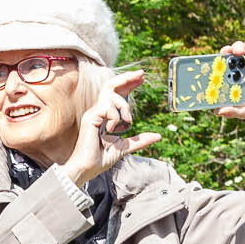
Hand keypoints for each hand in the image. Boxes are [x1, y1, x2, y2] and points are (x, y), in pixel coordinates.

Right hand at [64, 69, 161, 185]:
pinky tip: (112, 130)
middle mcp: (97, 111)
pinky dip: (115, 118)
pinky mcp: (90, 118)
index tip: (141, 79)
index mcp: (104, 116)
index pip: (116, 94)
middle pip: (111, 86)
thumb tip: (157, 136)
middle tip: (141, 74)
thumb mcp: (124, 147)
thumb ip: (139, 140)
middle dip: (127, 78)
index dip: (128, 85)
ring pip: (112, 95)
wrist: (87, 169)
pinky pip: (108, 108)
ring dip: (124, 106)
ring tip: (128, 121)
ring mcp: (93, 114)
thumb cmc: (100, 160)